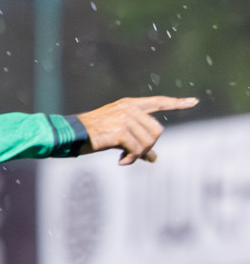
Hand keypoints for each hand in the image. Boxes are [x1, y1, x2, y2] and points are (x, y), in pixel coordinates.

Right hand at [76, 96, 197, 164]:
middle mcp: (129, 108)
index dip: (177, 103)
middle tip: (134, 156)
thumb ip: (136, 141)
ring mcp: (125, 119)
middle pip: (157, 130)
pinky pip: (137, 150)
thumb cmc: (91, 135)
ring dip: (139, 155)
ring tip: (126, 158)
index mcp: (129, 104)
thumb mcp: (117, 135)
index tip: (193, 102)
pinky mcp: (120, 131)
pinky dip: (131, 159)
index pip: (158, 102)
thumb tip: (154, 158)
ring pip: (148, 142)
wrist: (70, 134)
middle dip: (149, 146)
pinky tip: (121, 162)